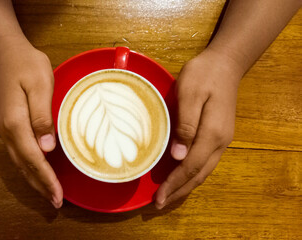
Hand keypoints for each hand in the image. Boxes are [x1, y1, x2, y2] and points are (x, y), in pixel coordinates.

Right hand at [0, 38, 62, 207]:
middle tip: (56, 202)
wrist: (6, 54)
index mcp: (15, 123)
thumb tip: (47, 148)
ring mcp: (5, 130)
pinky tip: (37, 173)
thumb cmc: (27, 66)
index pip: (33, 158)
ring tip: (48, 194)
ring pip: (20, 163)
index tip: (58, 195)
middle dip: (40, 186)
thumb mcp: (40, 86)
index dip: (46, 178)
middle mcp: (7, 132)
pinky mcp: (8, 126)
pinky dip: (29, 168)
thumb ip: (42, 117)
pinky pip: (18, 154)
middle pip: (24, 166)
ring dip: (34, 180)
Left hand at [156, 49, 243, 208]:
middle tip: (159, 204)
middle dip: (179, 191)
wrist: (225, 63)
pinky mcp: (218, 135)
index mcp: (212, 133)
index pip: (190, 167)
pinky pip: (205, 162)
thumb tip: (178, 157)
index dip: (174, 184)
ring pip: (204, 171)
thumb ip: (185, 125)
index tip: (158, 197)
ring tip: (169, 196)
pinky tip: (181, 177)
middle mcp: (220, 142)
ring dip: (186, 185)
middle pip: (199, 175)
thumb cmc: (204, 74)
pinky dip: (192, 174)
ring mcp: (222, 139)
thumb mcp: (190, 94)